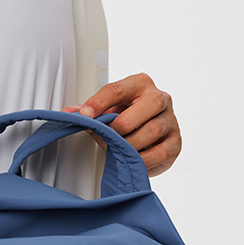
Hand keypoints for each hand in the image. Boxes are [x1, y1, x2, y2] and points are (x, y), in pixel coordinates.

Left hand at [62, 72, 181, 176]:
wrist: (151, 135)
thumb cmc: (128, 118)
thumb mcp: (109, 111)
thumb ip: (89, 112)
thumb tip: (68, 114)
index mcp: (139, 84)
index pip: (117, 89)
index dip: (99, 103)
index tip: (85, 116)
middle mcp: (160, 97)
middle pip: (144, 107)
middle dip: (121, 127)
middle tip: (108, 138)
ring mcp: (171, 120)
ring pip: (151, 131)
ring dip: (130, 144)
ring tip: (119, 150)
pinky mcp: (176, 142)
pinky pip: (159, 153)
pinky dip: (142, 160)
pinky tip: (132, 161)